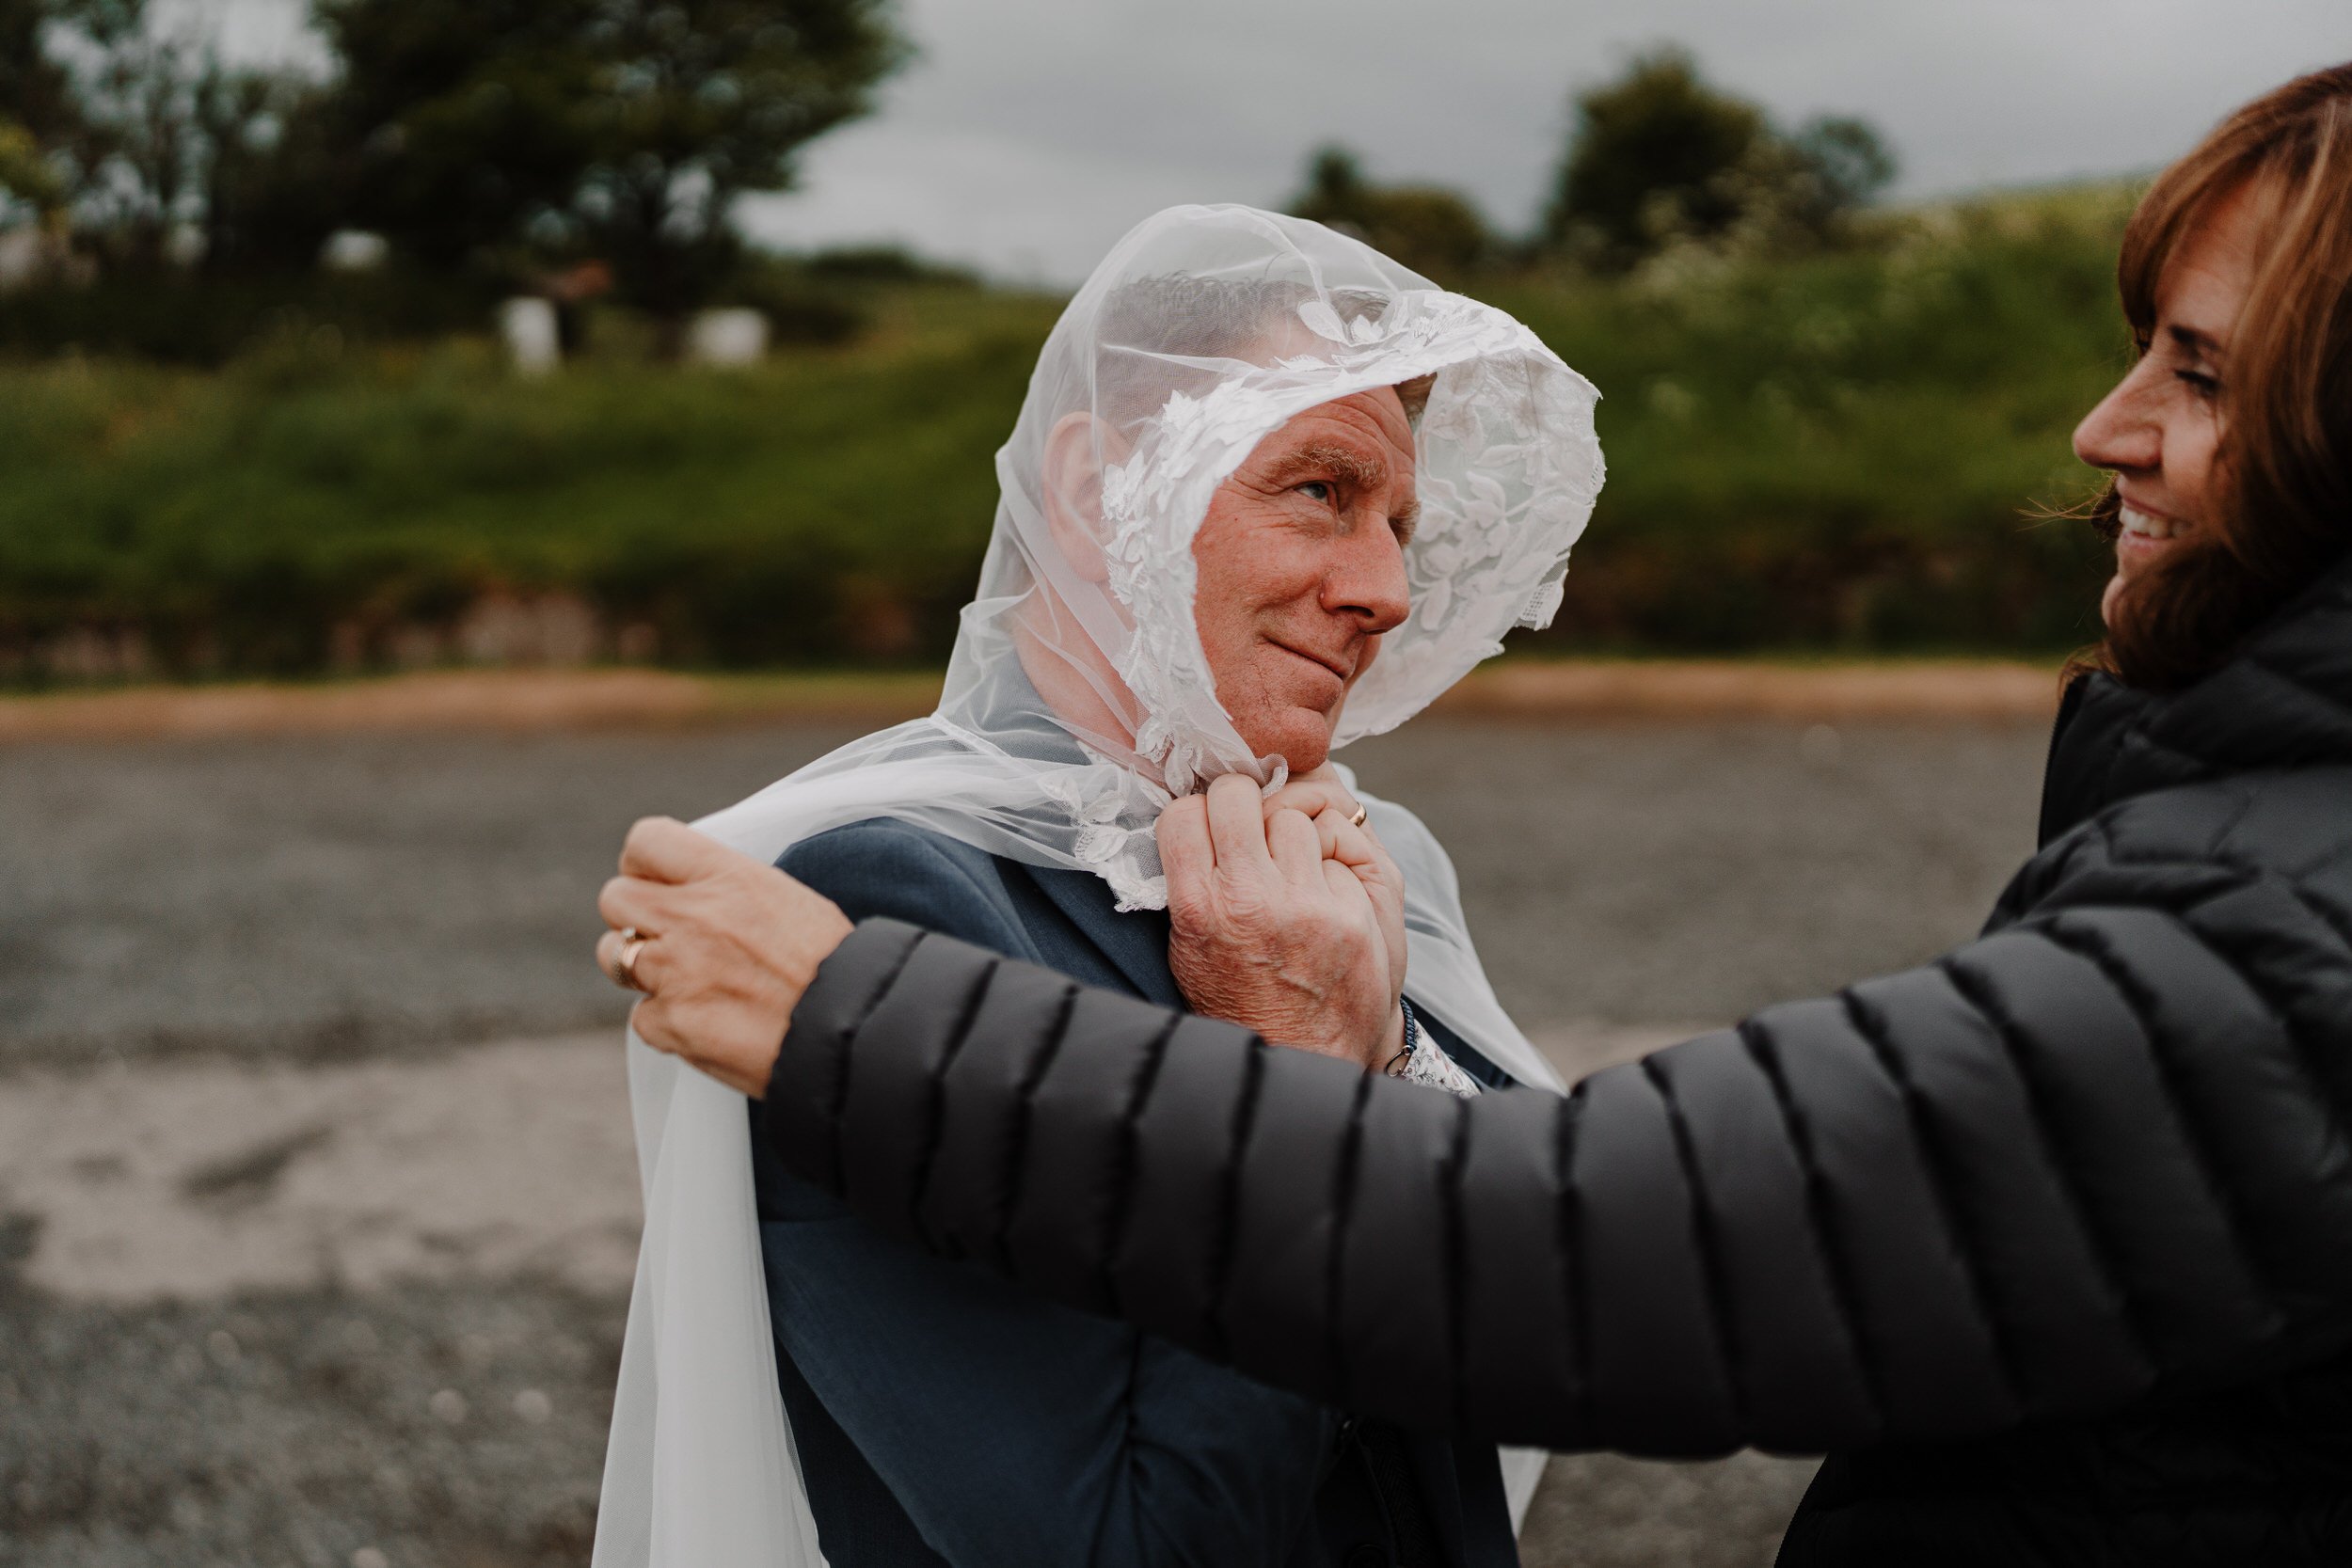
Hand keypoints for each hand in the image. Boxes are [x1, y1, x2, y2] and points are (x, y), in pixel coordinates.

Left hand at [595, 817, 853, 1097]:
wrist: (853, 1032)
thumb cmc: (833, 966)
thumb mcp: (788, 899)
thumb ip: (730, 888)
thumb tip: (692, 889)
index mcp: (728, 877)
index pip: (646, 841)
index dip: (644, 864)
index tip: (660, 882)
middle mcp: (692, 917)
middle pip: (615, 898)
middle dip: (635, 916)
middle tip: (665, 935)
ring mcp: (675, 972)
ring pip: (614, 955)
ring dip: (639, 966)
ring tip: (682, 980)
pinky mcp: (671, 1024)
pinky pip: (641, 1017)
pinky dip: (667, 1022)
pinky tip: (707, 1023)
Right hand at [1157, 774, 1402, 1070]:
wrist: (1300, 1062)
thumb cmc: (1239, 1003)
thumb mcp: (1189, 950)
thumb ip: (1190, 884)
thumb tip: (1196, 818)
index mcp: (1198, 910)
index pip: (1183, 814)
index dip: (1198, 814)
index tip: (1209, 827)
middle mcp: (1248, 900)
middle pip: (1239, 795)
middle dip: (1244, 803)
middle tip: (1251, 827)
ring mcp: (1304, 905)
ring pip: (1295, 816)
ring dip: (1293, 835)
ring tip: (1291, 872)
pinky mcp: (1351, 915)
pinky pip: (1338, 851)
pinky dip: (1333, 868)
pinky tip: (1326, 900)